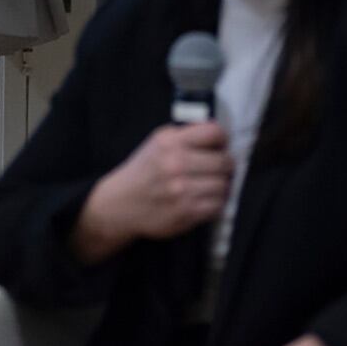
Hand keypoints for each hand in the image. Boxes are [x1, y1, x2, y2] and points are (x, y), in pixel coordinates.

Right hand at [90, 121, 231, 243]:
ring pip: (223, 185)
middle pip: (224, 161)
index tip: (220, 146)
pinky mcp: (185, 213)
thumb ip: (186, 135)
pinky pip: (217, 206)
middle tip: (221, 168)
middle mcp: (175, 164)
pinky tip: (205, 199)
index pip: (214, 132)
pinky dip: (215, 203)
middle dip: (225, 165)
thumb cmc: (144, 171)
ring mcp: (181, 190)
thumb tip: (219, 136)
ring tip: (212, 185)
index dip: (222, 140)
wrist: (121, 203)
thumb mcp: (158, 142)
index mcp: (170, 142)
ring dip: (221, 186)